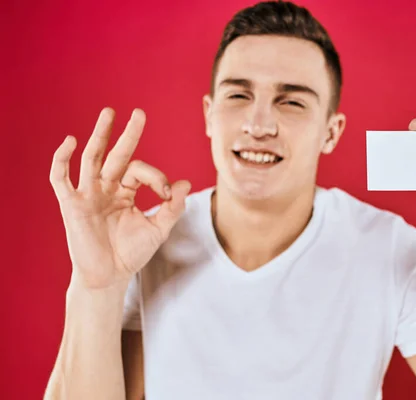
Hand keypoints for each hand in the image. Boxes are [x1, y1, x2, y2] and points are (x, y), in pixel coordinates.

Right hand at [50, 108, 191, 288]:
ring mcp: (88, 194)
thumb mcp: (158, 229)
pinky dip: (62, 159)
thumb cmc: (132, 253)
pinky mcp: (71, 204)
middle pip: (115, 154)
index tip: (167, 193)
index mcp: (125, 192)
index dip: (156, 176)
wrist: (111, 276)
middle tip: (139, 113)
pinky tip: (69, 141)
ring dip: (99, 135)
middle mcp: (106, 188)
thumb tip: (185, 183)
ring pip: (91, 158)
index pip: (139, 171)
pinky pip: (61, 178)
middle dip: (127, 134)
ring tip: (109, 112)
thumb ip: (172, 207)